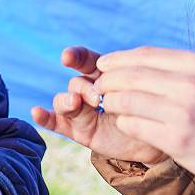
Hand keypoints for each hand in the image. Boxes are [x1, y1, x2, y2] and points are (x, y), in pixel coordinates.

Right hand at [31, 46, 167, 163]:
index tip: (67, 57)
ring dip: (66, 101)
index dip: (75, 56)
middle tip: (95, 97)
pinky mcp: (78, 129)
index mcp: (104, 73)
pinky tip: (37, 113)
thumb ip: (126, 81)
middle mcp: (89, 89)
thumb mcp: (141, 89)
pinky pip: (56, 122)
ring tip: (74, 104)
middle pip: (76, 83)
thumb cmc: (152, 107)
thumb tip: (114, 76)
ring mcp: (82, 110)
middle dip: (82, 88)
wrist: (157, 137)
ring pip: (64, 101)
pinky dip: (45, 117)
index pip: (84, 60)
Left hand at [92, 47, 194, 182]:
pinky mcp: (177, 139)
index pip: (144, 55)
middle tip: (98, 88)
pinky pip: (134, 126)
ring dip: (111, 103)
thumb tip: (132, 62)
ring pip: (127, 100)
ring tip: (109, 106)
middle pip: (130, 76)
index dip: (117, 59)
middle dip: (107, 81)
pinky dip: (124, 123)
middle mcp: (190, 84)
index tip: (102, 65)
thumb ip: (177, 68)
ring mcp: (184, 112)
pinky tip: (125, 123)